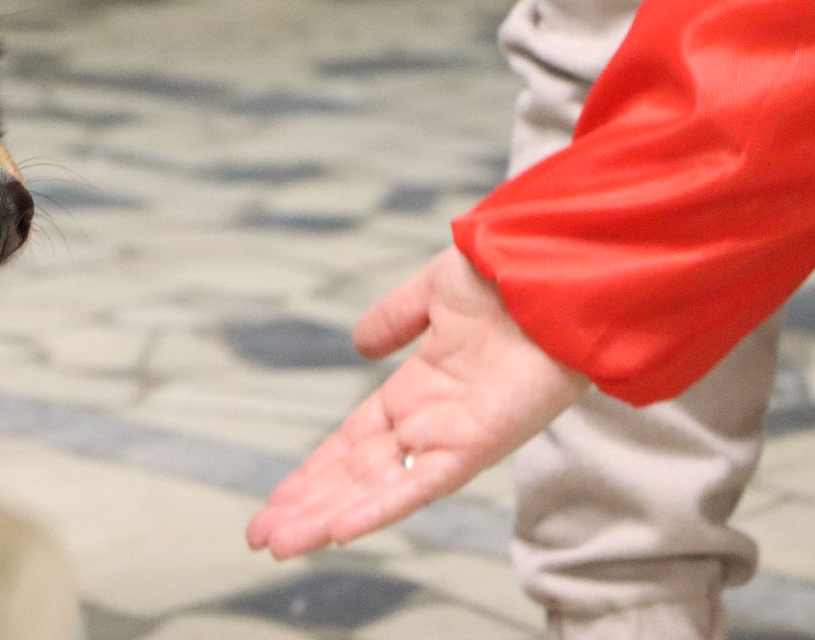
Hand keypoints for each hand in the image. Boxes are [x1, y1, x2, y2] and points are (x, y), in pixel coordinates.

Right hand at [246, 248, 587, 558]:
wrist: (554, 270)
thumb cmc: (505, 275)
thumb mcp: (433, 292)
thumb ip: (395, 318)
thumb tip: (357, 345)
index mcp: (418, 390)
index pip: (353, 443)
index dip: (314, 471)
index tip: (276, 498)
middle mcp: (430, 422)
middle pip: (355, 475)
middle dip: (307, 505)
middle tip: (260, 536)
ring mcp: (452, 437)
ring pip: (377, 489)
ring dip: (326, 516)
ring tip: (279, 544)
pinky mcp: (478, 444)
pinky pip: (420, 485)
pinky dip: (378, 507)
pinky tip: (338, 529)